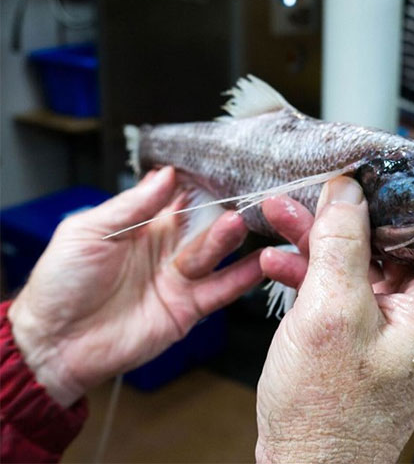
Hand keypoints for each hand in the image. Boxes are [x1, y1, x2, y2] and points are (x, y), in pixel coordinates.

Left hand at [8, 167, 262, 406]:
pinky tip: (262, 262)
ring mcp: (180, 279)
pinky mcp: (189, 308)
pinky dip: (244, 277)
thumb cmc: (61, 282)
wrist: (54, 343)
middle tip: (241, 194)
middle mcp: (168, 249)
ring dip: (229, 238)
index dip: (199, 182)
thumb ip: (131, 206)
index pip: (179, 197)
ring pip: (214, 253)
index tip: (221, 166)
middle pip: (203, 223)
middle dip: (221, 208)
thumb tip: (166, 174)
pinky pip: (222, 290)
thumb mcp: (88, 232)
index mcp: (143, 225)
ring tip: (240, 223)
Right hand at [256, 167, 413, 462]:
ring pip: (364, 262)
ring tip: (283, 210)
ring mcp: (389, 326)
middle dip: (358, 211)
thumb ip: (342, 245)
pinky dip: (313, 271)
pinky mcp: (359, 335)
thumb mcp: (332, 314)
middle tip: (331, 179)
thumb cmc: (328, 412)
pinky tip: (280, 259)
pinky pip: (343, 289)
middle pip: (401, 243)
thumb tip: (347, 192)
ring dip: (324, 238)